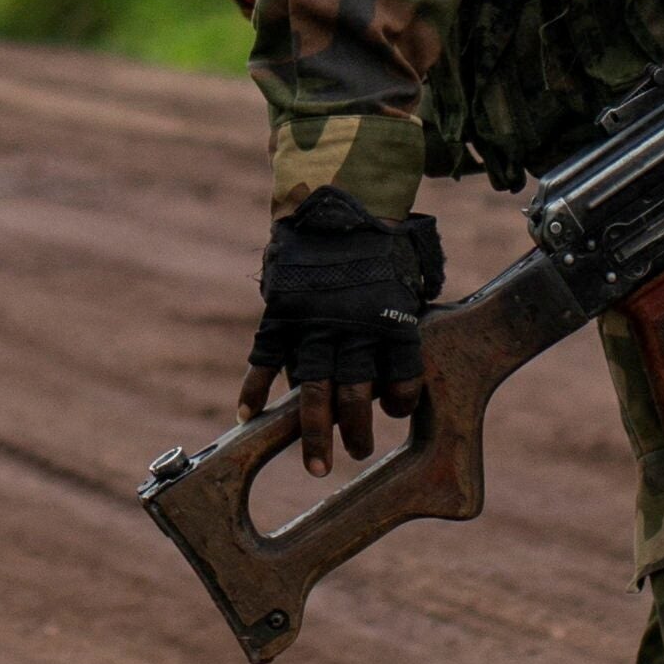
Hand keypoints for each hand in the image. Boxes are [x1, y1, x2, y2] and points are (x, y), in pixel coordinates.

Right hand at [236, 193, 442, 472]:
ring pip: (312, 391)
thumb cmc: (382, 242)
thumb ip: (408, 319)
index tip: (395, 416)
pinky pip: (264, 359)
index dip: (400, 403)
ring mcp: (313, 324)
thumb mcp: (410, 278)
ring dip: (313, 432)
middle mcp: (354, 329)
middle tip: (353, 455)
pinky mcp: (281, 313)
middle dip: (355, 434)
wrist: (338, 198)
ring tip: (317, 464)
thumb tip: (415, 354)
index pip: (401, 380)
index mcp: (393, 320)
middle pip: (355, 397)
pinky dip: (253, 389)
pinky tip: (248, 417)